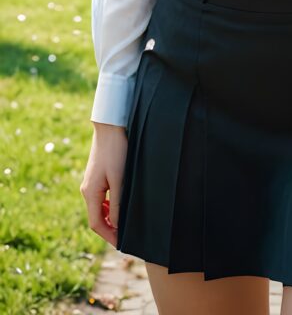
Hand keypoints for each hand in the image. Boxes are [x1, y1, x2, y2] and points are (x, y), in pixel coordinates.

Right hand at [80, 122, 127, 245]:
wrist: (110, 127)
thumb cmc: (116, 151)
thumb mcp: (119, 179)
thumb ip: (117, 203)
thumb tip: (116, 225)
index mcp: (90, 192)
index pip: (96, 224)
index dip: (109, 236)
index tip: (122, 244)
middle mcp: (87, 190)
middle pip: (96, 218)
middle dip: (109, 229)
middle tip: (125, 237)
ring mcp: (90, 182)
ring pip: (98, 208)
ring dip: (109, 218)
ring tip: (124, 224)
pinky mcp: (96, 176)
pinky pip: (100, 198)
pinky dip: (108, 207)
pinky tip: (120, 205)